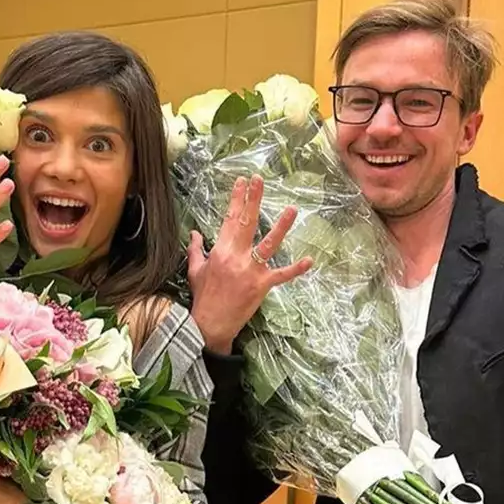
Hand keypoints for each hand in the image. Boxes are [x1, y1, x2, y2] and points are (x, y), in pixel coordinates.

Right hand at [187, 175, 313, 353]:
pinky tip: (309, 260)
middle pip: (247, 223)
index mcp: (220, 251)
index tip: (242, 181)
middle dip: (253, 199)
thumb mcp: (195, 270)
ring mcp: (251, 271)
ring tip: (292, 209)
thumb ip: (195, 249)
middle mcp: (236, 257)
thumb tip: (194, 233)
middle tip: (259, 180)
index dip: (236, 199)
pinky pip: (281, 276)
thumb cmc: (202, 297)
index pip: (229, 219)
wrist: (209, 324)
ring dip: (281, 226)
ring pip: (268, 244)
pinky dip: (295, 269)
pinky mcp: (262, 285)